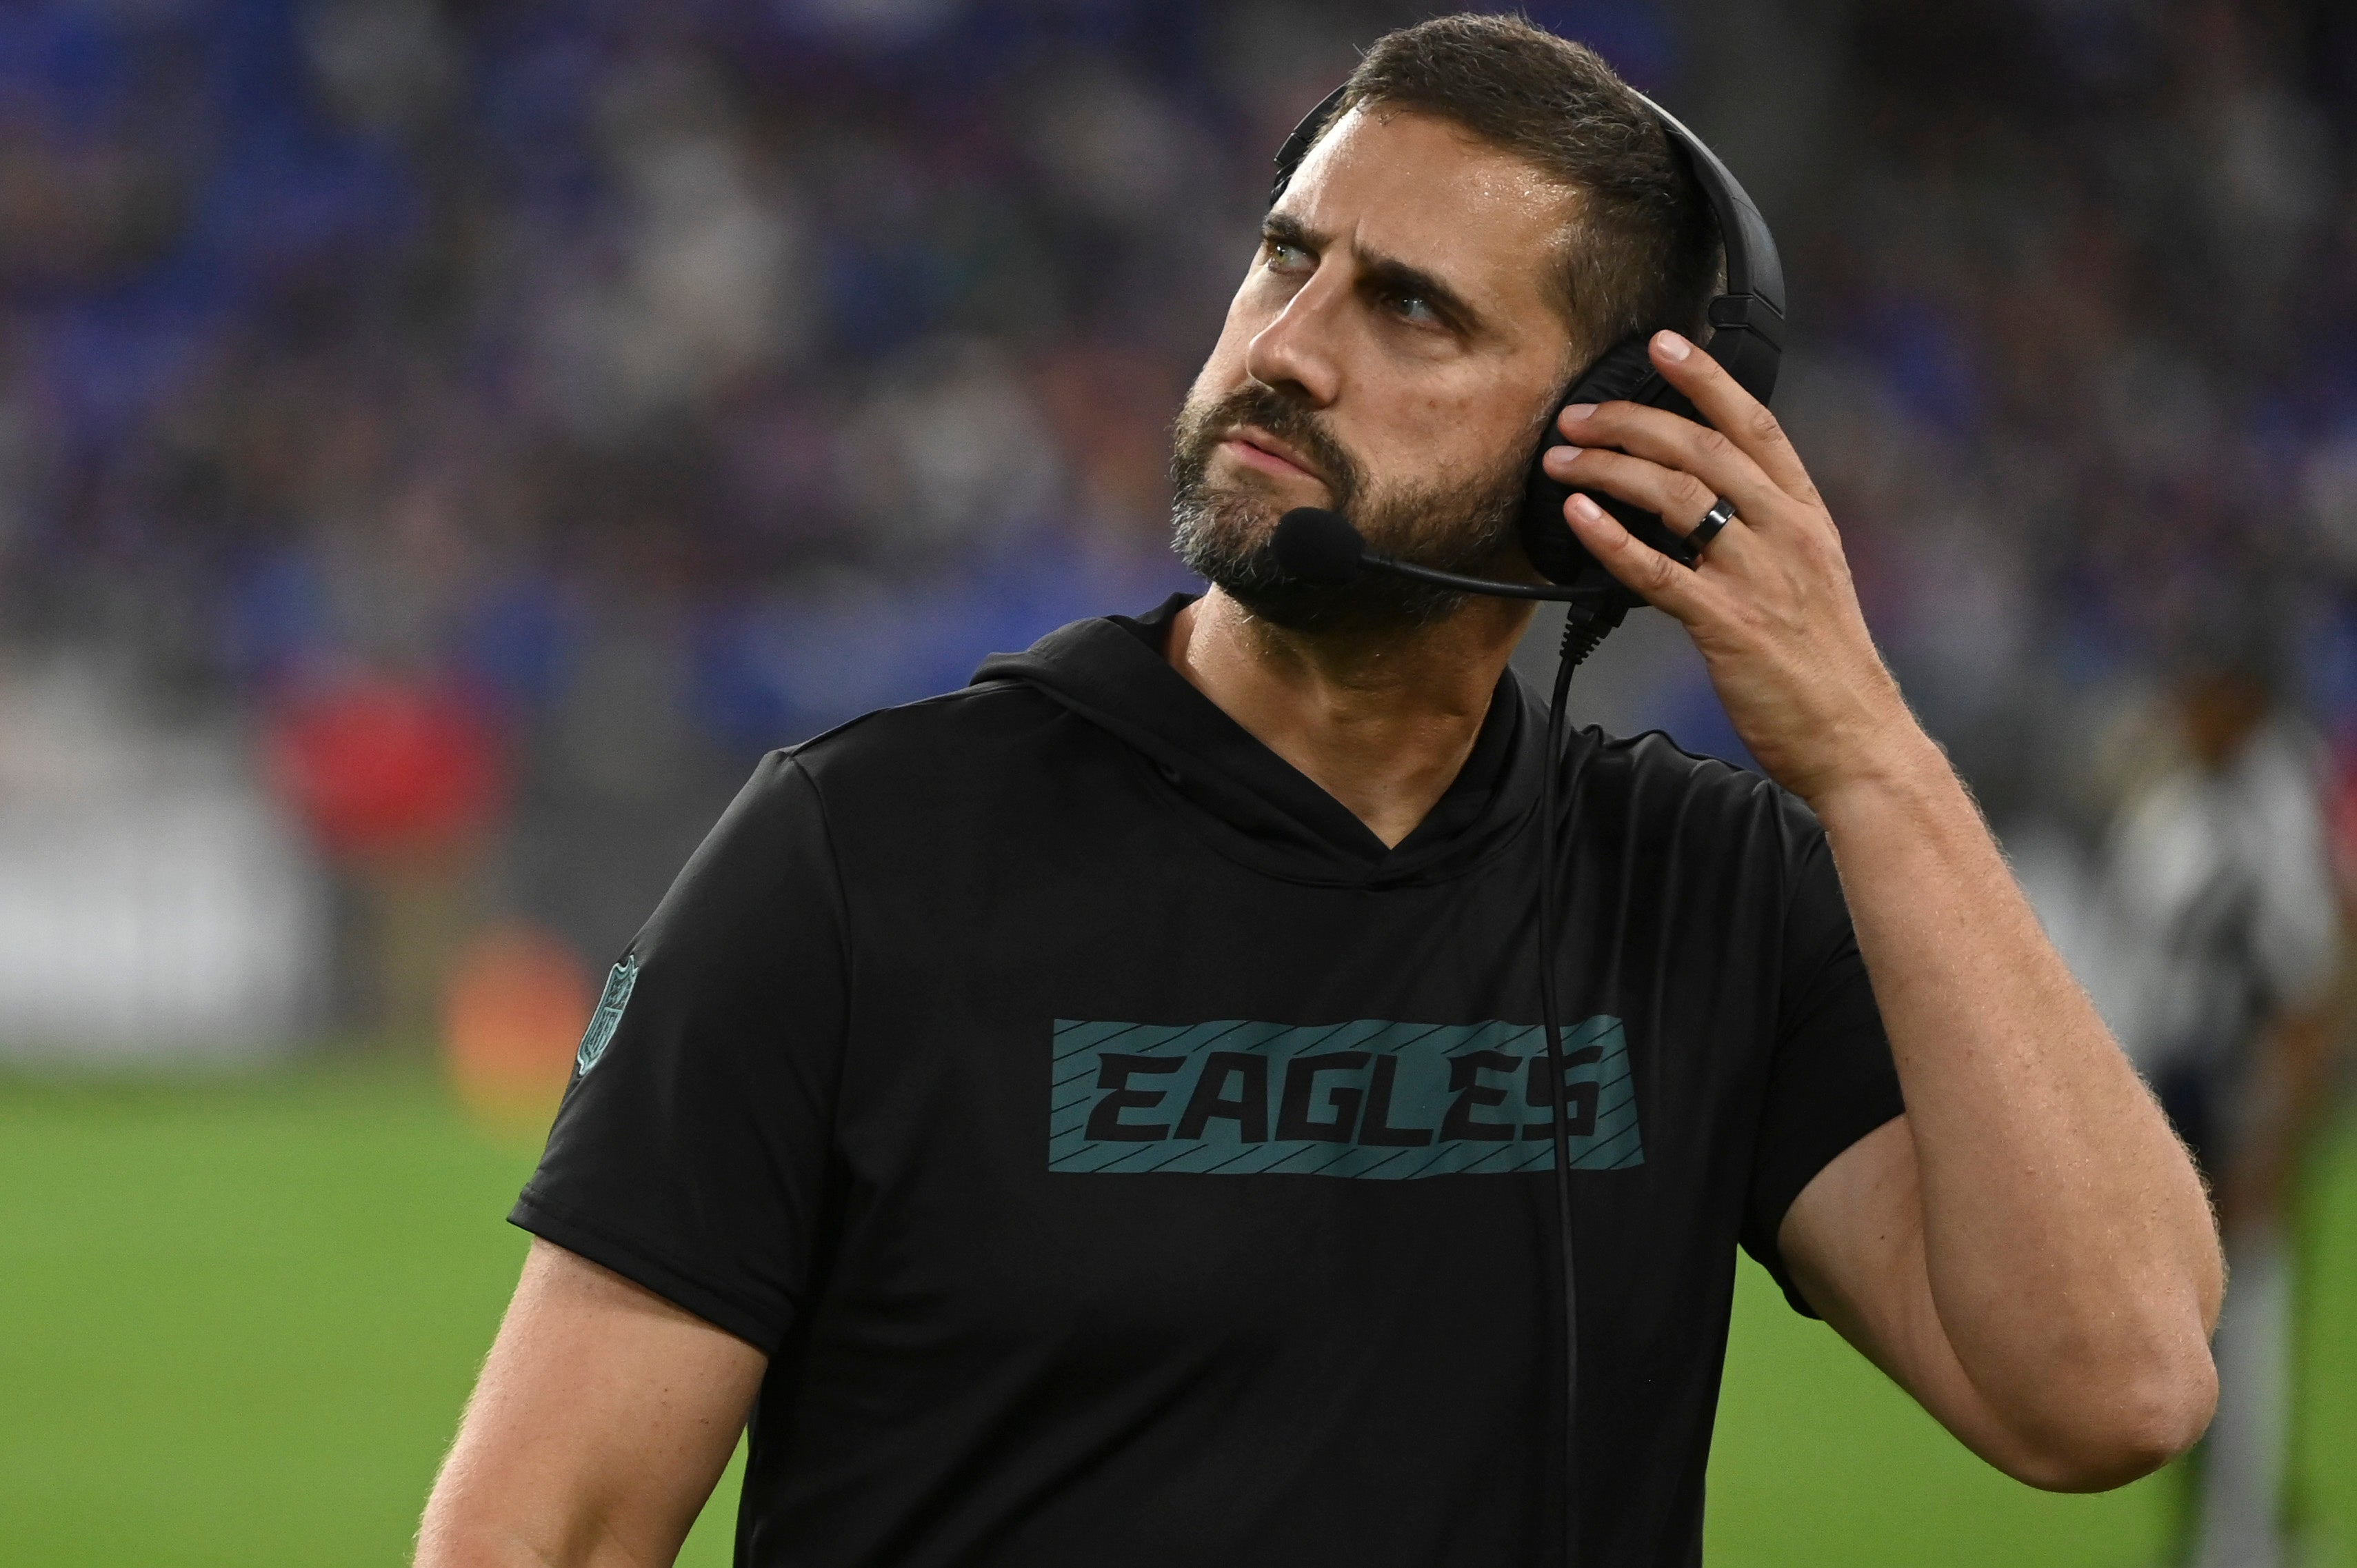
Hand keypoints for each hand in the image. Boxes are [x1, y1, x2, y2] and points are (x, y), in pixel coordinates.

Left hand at [1540, 330, 1926, 804]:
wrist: (1854, 736)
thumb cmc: (1823, 662)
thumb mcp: (1809, 575)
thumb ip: (1764, 529)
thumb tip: (1701, 496)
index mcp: (1806, 516)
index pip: (1755, 425)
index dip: (1707, 378)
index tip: (1663, 344)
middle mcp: (1785, 534)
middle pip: (1702, 448)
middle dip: (1631, 420)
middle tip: (1577, 415)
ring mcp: (1757, 577)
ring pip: (1676, 496)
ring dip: (1608, 469)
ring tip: (1562, 459)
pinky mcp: (1727, 624)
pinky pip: (1657, 570)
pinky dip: (1611, 537)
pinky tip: (1578, 515)